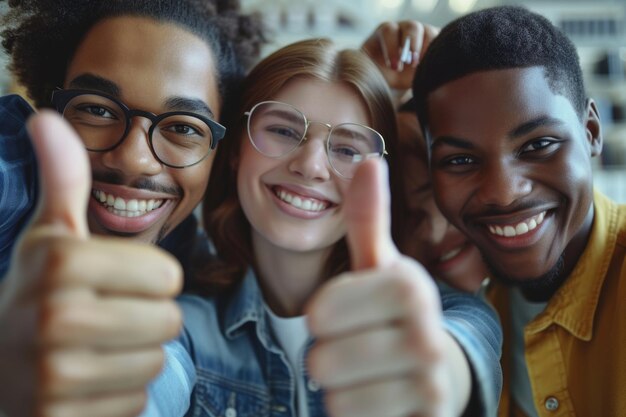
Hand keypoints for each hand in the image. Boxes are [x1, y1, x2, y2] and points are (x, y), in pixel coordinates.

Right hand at [0, 111, 182, 416]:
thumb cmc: (34, 295)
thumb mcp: (47, 237)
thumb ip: (62, 181)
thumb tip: (47, 117)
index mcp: (59, 264)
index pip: (169, 276)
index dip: (149, 281)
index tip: (113, 284)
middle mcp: (53, 320)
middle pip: (169, 321)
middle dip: (145, 320)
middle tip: (104, 321)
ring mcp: (55, 378)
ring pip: (155, 363)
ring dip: (133, 357)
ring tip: (94, 350)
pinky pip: (135, 403)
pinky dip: (117, 396)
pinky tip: (85, 385)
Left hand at [306, 160, 469, 416]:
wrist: (439, 371)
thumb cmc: (393, 312)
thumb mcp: (379, 265)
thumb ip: (369, 217)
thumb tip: (369, 157)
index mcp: (410, 286)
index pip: (319, 312)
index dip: (321, 317)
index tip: (344, 314)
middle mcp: (428, 336)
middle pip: (321, 360)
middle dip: (328, 357)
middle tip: (356, 348)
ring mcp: (432, 386)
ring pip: (334, 399)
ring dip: (340, 389)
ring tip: (368, 374)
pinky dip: (352, 415)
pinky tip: (378, 399)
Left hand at [362, 20, 438, 91]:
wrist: (393, 85)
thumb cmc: (379, 79)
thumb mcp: (370, 74)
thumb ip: (370, 69)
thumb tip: (374, 70)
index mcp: (384, 33)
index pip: (389, 31)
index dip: (392, 48)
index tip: (394, 68)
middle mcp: (403, 29)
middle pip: (412, 27)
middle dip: (413, 46)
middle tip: (412, 64)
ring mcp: (420, 33)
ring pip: (429, 32)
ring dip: (428, 49)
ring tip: (423, 67)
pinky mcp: (434, 41)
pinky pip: (441, 40)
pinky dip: (440, 52)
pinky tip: (433, 66)